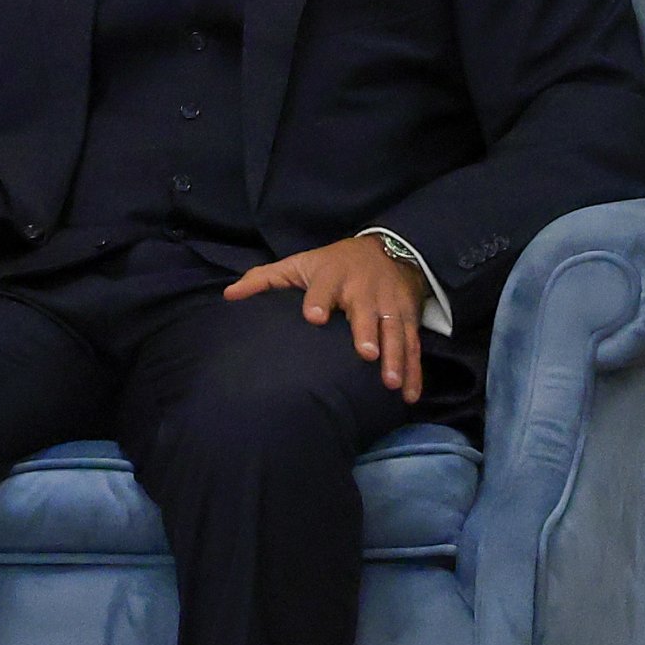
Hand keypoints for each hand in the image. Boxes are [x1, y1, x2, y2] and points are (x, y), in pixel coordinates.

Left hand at [226, 233, 424, 402]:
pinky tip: (410, 394)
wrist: (387, 249)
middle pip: (366, 312)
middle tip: (367, 355)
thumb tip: (229, 295)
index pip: (324, 287)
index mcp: (333, 276)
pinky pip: (413, 346)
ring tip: (391, 383)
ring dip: (396, 358)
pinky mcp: (407, 318)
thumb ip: (265, 279)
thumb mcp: (299, 264)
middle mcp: (363, 290)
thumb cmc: (333, 264)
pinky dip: (414, 370)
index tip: (314, 317)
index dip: (319, 300)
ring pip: (395, 332)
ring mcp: (388, 305)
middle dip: (367, 332)